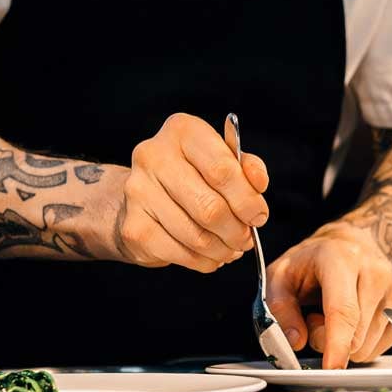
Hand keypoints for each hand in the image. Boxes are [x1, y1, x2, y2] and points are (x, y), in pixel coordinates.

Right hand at [115, 113, 268, 271]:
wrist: (144, 196)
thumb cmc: (192, 175)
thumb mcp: (222, 159)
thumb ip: (246, 167)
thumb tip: (258, 184)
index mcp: (182, 131)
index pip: (222, 170)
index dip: (248, 200)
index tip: (258, 216)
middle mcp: (153, 156)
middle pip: (210, 207)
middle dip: (237, 230)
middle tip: (246, 238)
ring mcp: (138, 192)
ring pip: (197, 236)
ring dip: (223, 249)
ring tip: (231, 248)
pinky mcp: (133, 227)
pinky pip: (180, 254)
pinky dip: (203, 261)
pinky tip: (210, 255)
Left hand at [266, 222, 391, 368]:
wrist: (345, 245)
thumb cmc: (309, 263)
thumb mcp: (279, 277)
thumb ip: (281, 309)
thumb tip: (296, 341)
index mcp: (341, 259)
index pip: (343, 310)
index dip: (337, 343)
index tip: (332, 367)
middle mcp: (375, 271)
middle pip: (355, 335)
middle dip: (327, 339)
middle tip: (314, 316)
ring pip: (369, 346)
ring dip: (346, 341)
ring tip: (334, 313)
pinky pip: (385, 346)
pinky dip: (364, 343)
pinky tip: (354, 320)